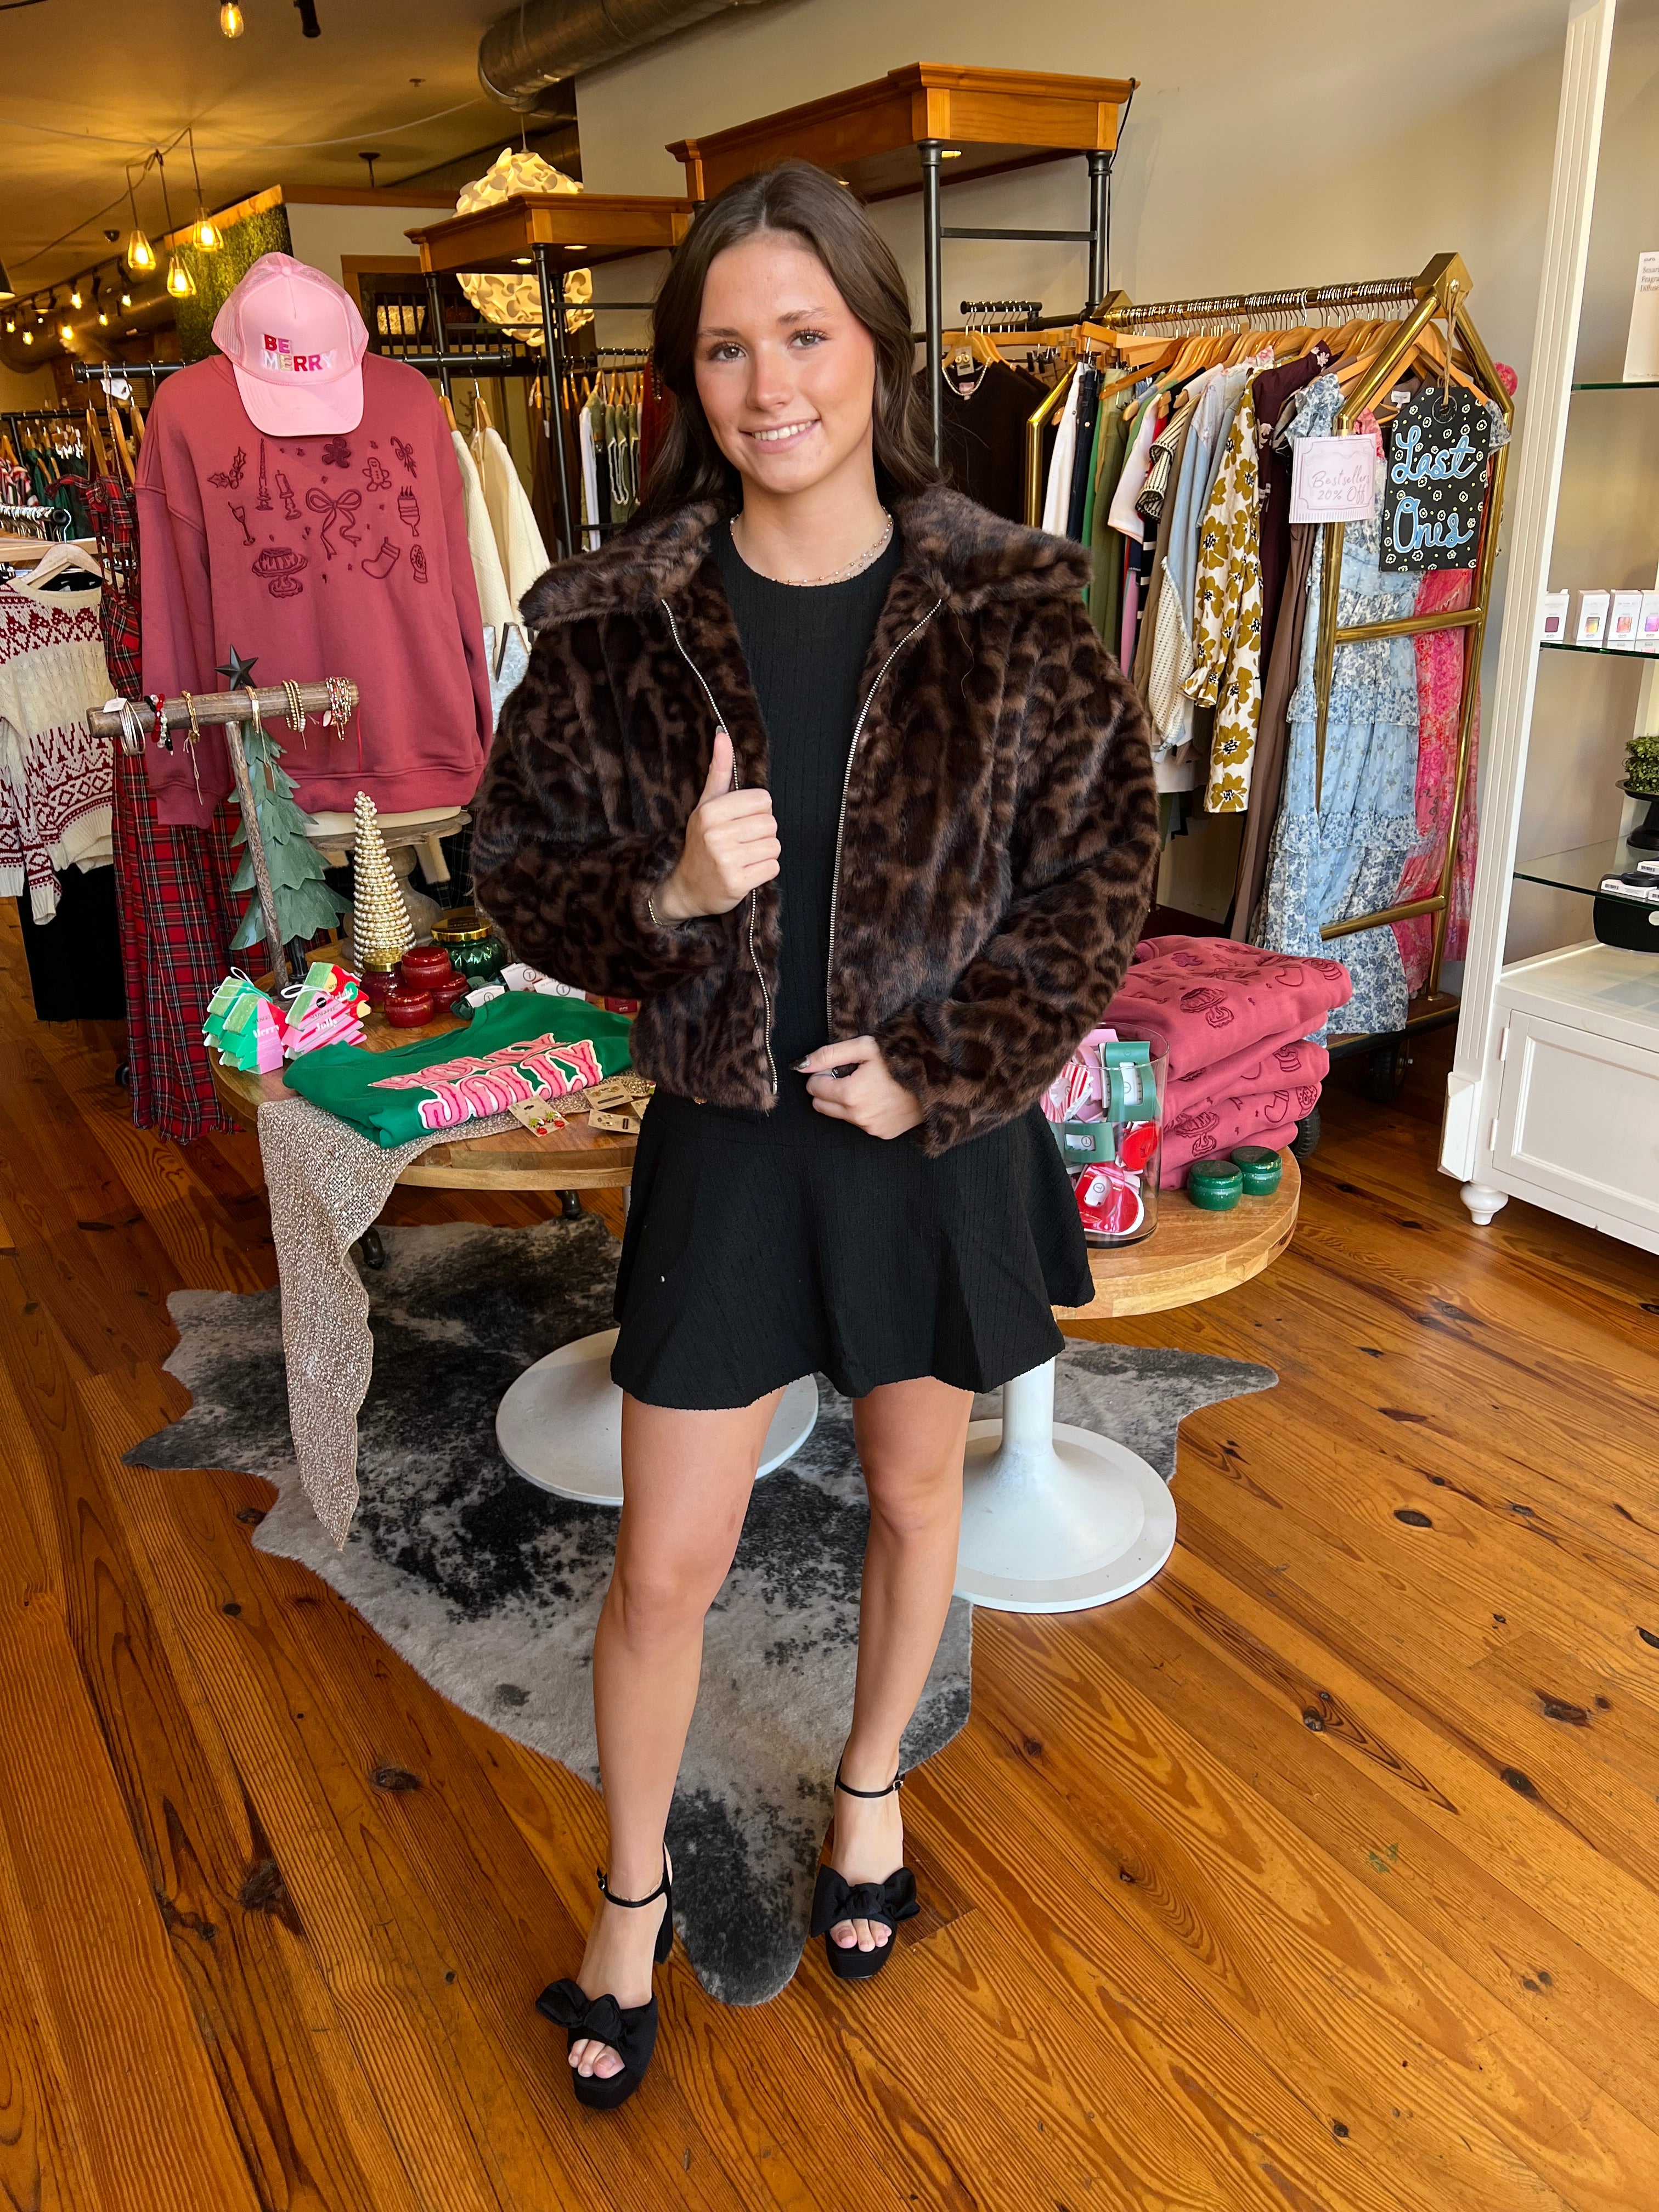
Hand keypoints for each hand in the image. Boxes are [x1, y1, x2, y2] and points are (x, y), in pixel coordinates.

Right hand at [655, 731, 779, 920]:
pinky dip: (764, 871)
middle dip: (761, 833)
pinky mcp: (736, 883)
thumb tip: (722, 735)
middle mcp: (716, 835)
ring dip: (764, 853)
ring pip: (774, 845)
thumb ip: (719, 771)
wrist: (687, 887)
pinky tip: (746, 871)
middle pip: (770, 823)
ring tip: (743, 857)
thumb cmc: (701, 843)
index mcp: (710, 812)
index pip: (763, 800)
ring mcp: (725, 860)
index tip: (739, 822)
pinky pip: (772, 868)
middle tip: (741, 842)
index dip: (757, 811)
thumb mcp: (706, 805)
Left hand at [796, 1036, 924, 1140]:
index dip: (824, 1074)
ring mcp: (870, 1128)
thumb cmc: (900, 1058)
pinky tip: (881, 1098)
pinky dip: (863, 1111)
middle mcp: (857, 1116)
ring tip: (870, 1085)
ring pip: (840, 1115)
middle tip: (851, 1076)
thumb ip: (828, 1055)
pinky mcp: (882, 1134)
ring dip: (846, 1101)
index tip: (841, 1067)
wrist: (938, 1078)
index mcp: (850, 1094)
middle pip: (821, 1105)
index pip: (814, 1088)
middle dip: (829, 1090)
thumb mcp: (864, 1047)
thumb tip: (800, 1066)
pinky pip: (860, 1123)